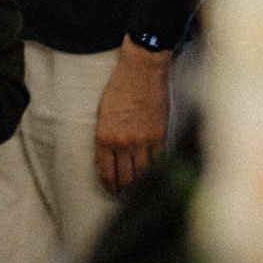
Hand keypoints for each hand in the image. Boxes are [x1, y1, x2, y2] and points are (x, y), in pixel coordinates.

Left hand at [94, 39, 172, 194]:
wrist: (141, 70)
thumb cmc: (120, 87)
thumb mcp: (103, 112)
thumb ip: (104, 138)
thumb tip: (106, 160)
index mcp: (104, 137)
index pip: (106, 172)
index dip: (109, 185)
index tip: (112, 190)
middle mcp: (122, 143)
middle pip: (125, 178)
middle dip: (124, 188)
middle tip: (126, 192)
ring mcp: (143, 141)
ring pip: (142, 174)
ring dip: (140, 184)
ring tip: (139, 187)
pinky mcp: (160, 136)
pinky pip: (159, 161)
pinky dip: (157, 170)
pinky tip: (155, 173)